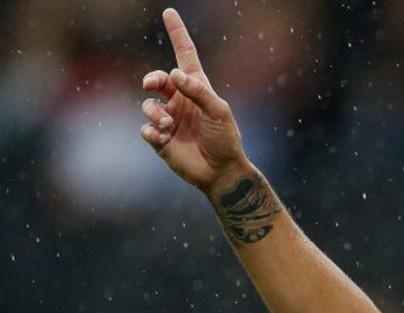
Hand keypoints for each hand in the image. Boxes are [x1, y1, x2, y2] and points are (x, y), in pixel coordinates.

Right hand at [139, 8, 248, 194]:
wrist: (220, 171)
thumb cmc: (225, 139)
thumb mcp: (218, 111)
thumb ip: (198, 91)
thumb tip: (174, 73)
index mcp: (197, 88)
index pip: (185, 56)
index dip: (178, 34)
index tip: (169, 12)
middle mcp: (180, 100)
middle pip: (157, 79)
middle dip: (152, 79)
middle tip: (153, 84)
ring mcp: (168, 119)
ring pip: (147, 105)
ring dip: (154, 113)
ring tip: (169, 126)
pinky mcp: (159, 139)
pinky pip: (145, 129)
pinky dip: (151, 131)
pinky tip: (163, 138)